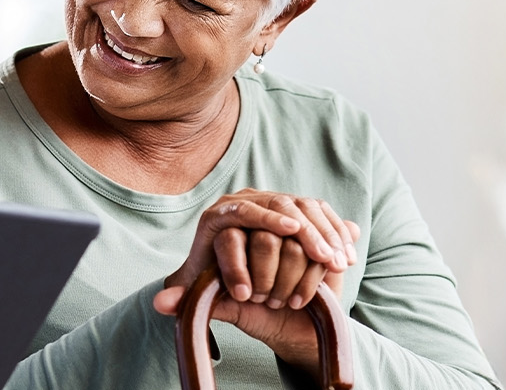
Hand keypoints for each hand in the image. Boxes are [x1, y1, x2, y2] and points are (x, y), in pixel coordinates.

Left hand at [152, 190, 360, 374]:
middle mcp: (245, 202)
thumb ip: (185, 300)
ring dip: (324, 234)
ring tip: (334, 260)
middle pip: (278, 204)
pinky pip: (322, 213)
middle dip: (303, 230)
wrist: (254, 288)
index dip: (266, 220)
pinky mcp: (300, 209)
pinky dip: (336, 233)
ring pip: (304, 206)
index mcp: (218, 218)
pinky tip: (345, 256)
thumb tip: (160, 304)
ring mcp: (275, 201)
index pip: (240, 213)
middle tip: (320, 253)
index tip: (288, 232)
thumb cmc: (227, 293)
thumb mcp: (208, 298)